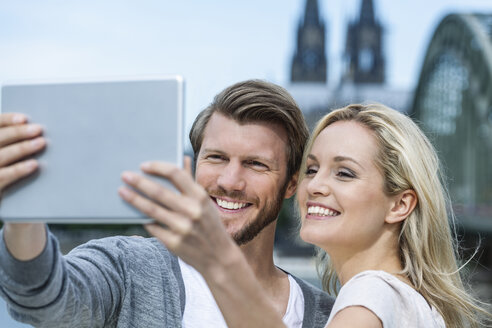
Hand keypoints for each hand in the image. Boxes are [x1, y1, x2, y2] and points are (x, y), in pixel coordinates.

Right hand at [0, 113, 46, 260]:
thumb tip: (39, 128)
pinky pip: (2, 178)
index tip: (25, 118)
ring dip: (20, 148)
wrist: (17, 212)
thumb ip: (19, 144)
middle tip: (38, 129)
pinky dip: (18, 170)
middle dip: (17, 133)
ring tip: (41, 142)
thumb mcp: (17, 159)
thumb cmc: (19, 178)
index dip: (6, 120)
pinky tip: (34, 165)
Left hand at [118, 157, 237, 274]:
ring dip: (134, 199)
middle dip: (139, 182)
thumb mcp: (205, 202)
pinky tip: (133, 214)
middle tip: (125, 175)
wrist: (219, 258)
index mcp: (200, 196)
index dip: (158, 167)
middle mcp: (192, 211)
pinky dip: (142, 219)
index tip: (143, 165)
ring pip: (151, 210)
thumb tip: (182, 158)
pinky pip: (152, 227)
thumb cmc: (210, 225)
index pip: (176, 174)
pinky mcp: (173, 243)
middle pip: (159, 192)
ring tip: (122, 192)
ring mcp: (182, 228)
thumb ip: (191, 182)